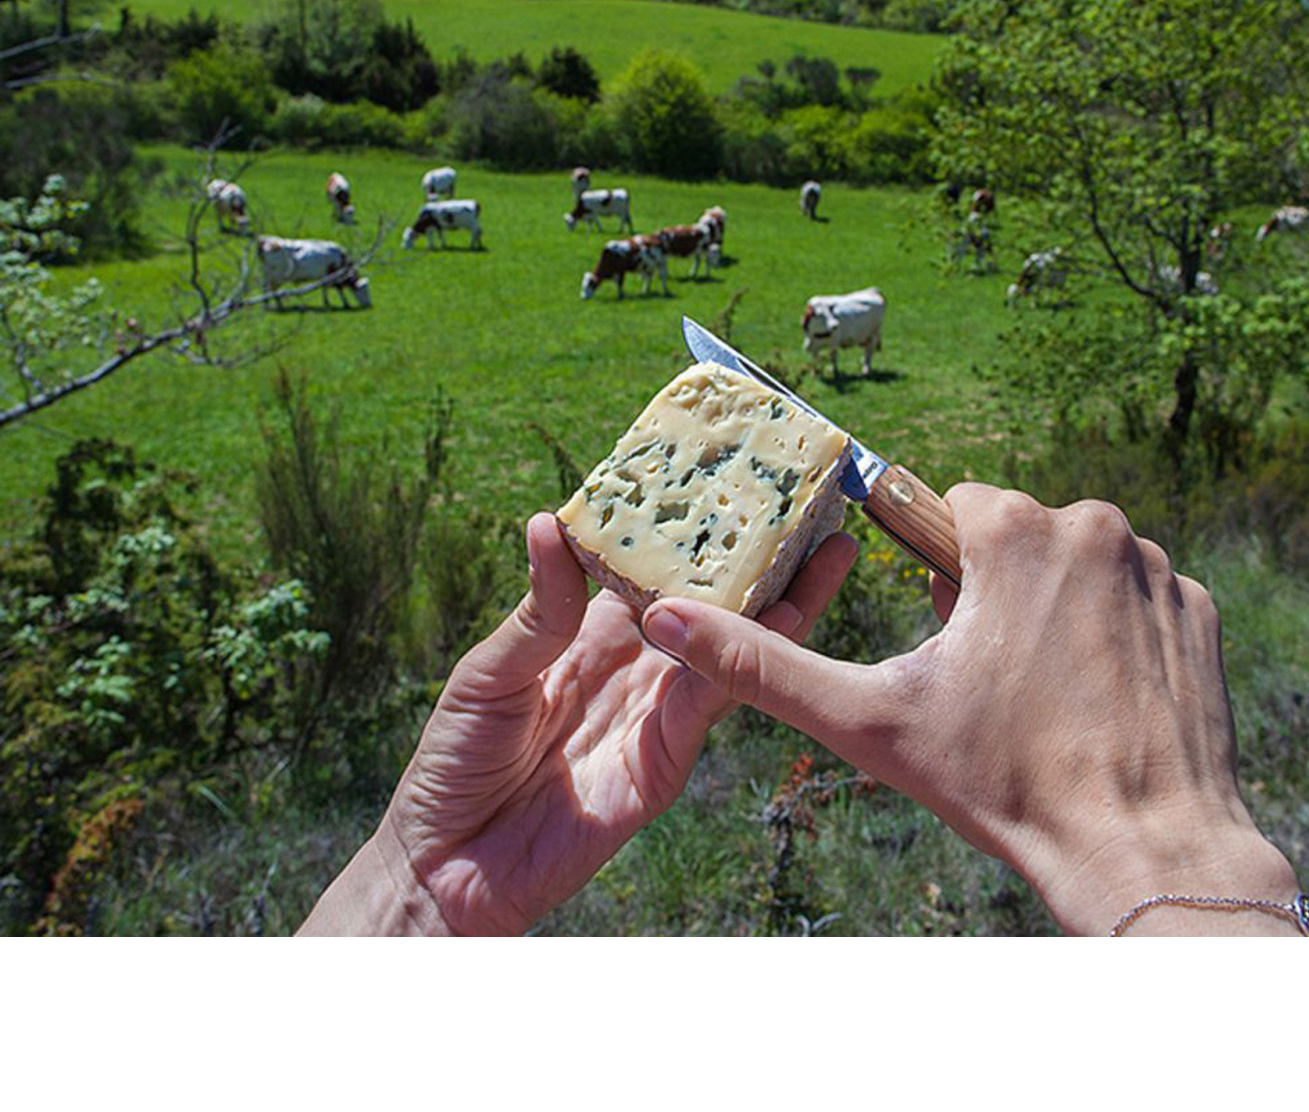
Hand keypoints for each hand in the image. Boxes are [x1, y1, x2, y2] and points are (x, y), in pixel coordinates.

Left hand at [300, 513, 856, 934]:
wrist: (447, 865)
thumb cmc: (454, 758)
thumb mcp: (491, 671)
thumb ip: (541, 609)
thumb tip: (552, 521)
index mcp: (589, 631)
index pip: (652, 566)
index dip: (690, 525)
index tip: (728, 474)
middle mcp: (636, 663)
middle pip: (709, 601)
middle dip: (759, 558)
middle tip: (810, 505)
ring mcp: (657, 711)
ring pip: (731, 648)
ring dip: (780, 604)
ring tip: (829, 554)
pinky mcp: (666, 760)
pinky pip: (712, 703)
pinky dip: (743, 662)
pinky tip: (782, 621)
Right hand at [640, 485, 1297, 934]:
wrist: (1142, 851)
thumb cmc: (1002, 783)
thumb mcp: (867, 721)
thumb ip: (762, 665)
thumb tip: (667, 621)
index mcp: (1013, 530)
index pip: (951, 513)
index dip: (941, 580)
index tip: (950, 639)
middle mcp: (1094, 524)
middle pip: (1015, 538)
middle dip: (995, 594)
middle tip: (993, 684)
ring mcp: (1157, 566)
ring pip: (1075, 565)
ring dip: (1054, 613)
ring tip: (1048, 698)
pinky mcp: (1199, 608)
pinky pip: (1135, 596)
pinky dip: (1114, 636)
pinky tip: (1102, 701)